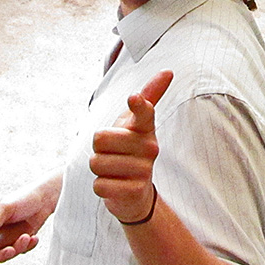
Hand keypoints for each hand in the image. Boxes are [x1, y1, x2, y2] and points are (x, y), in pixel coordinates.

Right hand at [0, 175, 60, 263]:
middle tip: (12, 250)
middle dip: (2, 254)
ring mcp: (7, 237)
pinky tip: (34, 238)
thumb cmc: (23, 197)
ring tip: (26, 237)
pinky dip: (28, 246)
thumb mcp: (5, 207)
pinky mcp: (20, 241)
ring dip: (18, 248)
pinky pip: (21, 251)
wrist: (45, 198)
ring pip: (8, 253)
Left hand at [90, 70, 172, 224]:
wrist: (136, 193)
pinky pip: (99, 184)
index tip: (134, 98)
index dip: (138, 105)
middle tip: (112, 154)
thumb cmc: (131, 150)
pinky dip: (101, 187)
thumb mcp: (136, 123)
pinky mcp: (133, 191)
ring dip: (98, 169)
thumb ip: (149, 96)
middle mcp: (149, 148)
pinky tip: (114, 186)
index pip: (144, 112)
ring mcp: (143, 170)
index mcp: (146, 129)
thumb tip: (168, 71)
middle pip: (99, 138)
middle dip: (98, 148)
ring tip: (114, 170)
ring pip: (96, 162)